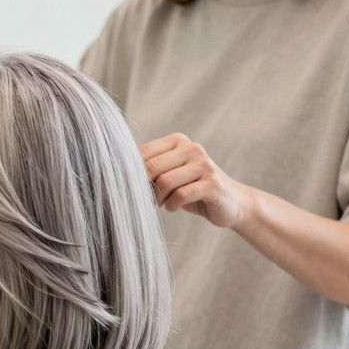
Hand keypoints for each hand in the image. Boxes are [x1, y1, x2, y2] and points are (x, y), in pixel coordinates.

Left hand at [140, 133, 255, 228]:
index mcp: (178, 141)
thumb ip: (150, 168)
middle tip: (150, 198)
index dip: (133, 173)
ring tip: (164, 203)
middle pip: (151, 167)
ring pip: (165, 182)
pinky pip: (181, 195)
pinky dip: (172, 205)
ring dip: (159, 198)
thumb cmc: (192, 188)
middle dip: (145, 187)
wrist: (231, 202)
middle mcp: (192, 148)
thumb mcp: (169, 174)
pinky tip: (174, 207)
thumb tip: (118, 172)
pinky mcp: (213, 184)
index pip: (142, 152)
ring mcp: (204, 165)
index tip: (135, 187)